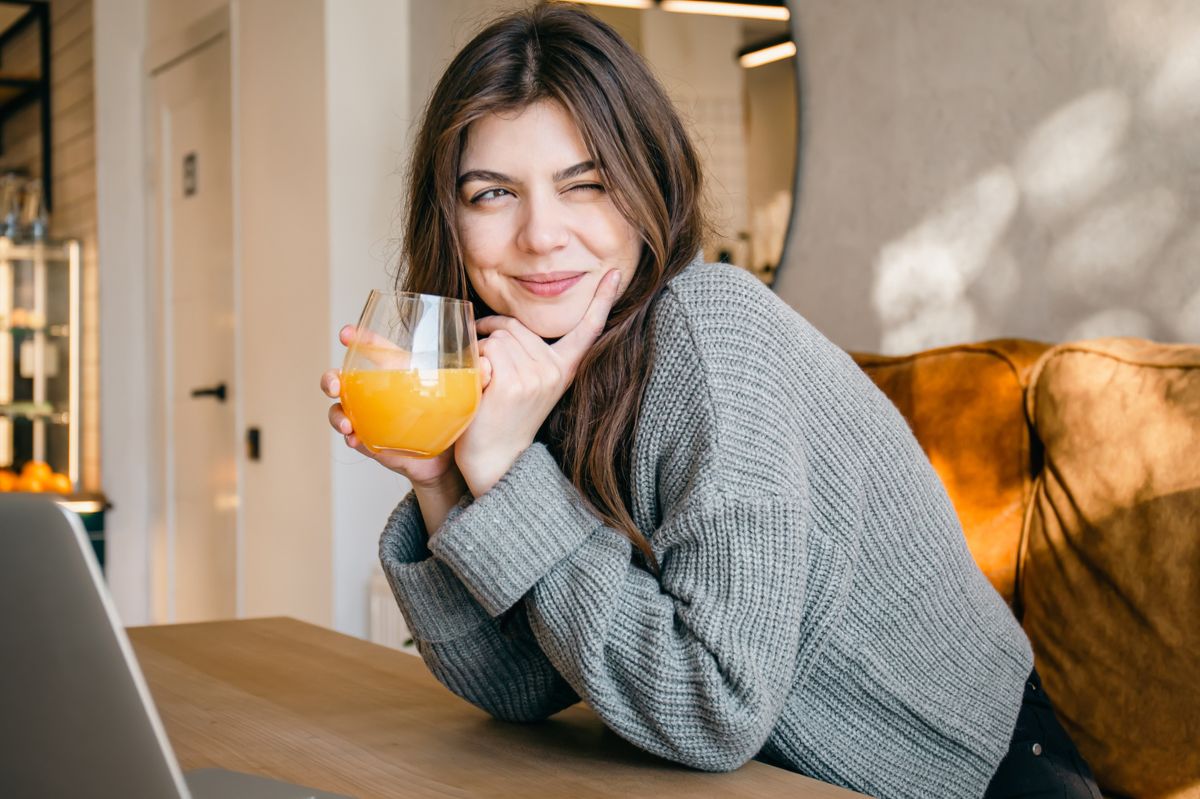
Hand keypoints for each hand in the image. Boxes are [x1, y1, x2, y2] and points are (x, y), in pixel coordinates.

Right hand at [322, 325, 463, 489]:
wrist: (454, 456)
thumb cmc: (455, 417)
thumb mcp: (465, 394)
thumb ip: (474, 379)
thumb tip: (488, 366)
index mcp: (397, 374)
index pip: (374, 351)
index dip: (359, 340)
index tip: (346, 333)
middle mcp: (377, 395)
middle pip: (343, 380)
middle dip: (330, 378)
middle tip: (334, 383)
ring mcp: (371, 419)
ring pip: (340, 410)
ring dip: (336, 414)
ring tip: (346, 423)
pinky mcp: (374, 443)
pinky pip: (355, 439)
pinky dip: (351, 439)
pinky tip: (354, 439)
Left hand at [454, 269, 621, 496]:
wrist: (495, 457)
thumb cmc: (504, 416)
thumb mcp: (530, 383)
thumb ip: (527, 353)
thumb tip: (499, 323)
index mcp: (564, 368)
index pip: (588, 329)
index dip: (602, 300)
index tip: (613, 274)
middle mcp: (554, 371)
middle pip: (515, 325)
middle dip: (492, 335)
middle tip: (486, 365)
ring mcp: (535, 378)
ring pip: (498, 336)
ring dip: (480, 351)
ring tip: (484, 381)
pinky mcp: (512, 384)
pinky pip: (485, 351)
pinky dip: (474, 364)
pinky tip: (480, 388)